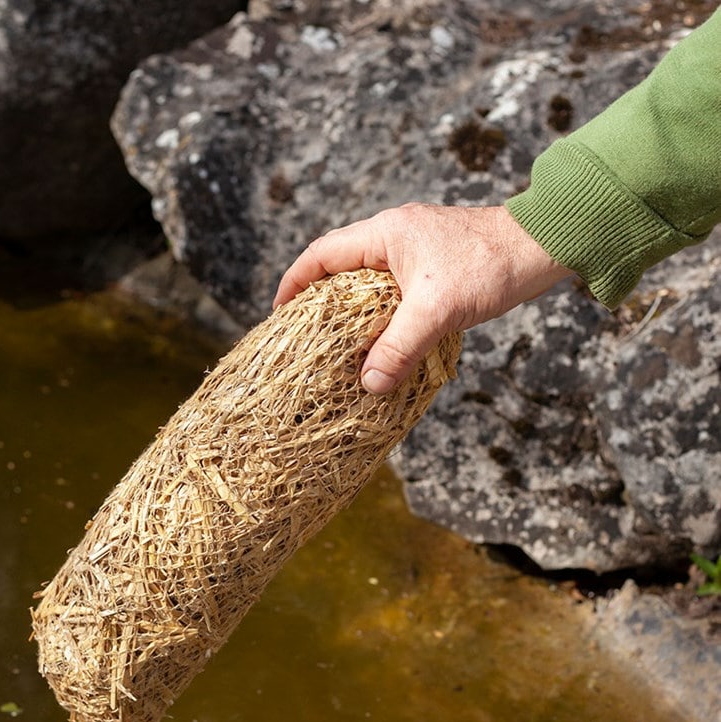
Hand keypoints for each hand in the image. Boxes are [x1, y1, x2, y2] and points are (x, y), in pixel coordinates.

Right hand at [273, 204, 571, 393]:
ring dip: (352, 310)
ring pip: (367, 281)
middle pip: (340, 267)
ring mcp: (416, 249)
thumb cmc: (490, 265)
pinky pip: (393, 290)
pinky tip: (384, 339)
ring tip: (339, 344)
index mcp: (384, 234)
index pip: (322, 254)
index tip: (279, 312)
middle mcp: (395, 236)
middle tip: (305, 336)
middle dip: (319, 300)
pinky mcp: (435, 264)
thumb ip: (400, 347)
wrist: (546, 244)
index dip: (294, 281)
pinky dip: (381, 313)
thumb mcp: (438, 310)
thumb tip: (369, 384)